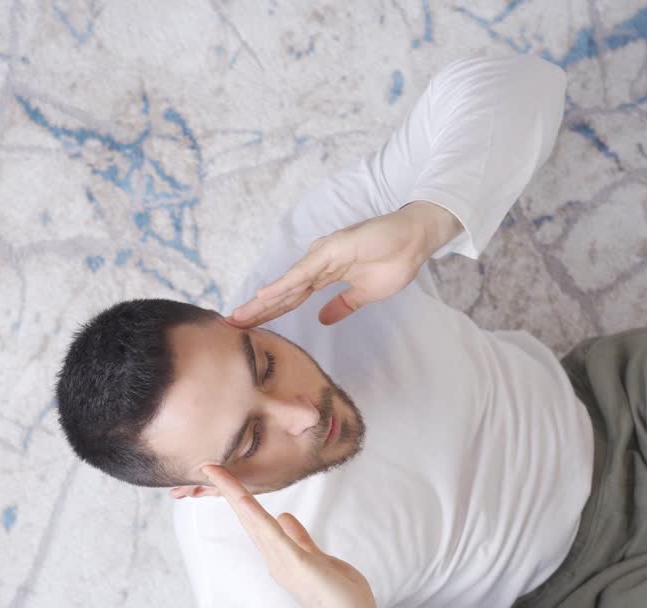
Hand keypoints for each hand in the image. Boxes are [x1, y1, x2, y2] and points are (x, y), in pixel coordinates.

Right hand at [201, 465, 392, 607]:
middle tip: (208, 466)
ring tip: (220, 475)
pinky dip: (259, 518)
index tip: (222, 473)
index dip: (238, 496)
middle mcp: (276, 559)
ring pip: (256, 524)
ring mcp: (284, 563)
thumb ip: (299, 538)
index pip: (255, 520)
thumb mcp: (318, 558)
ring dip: (237, 498)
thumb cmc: (341, 594)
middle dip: (228, 491)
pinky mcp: (299, 566)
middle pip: (248, 518)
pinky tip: (246, 503)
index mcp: (280, 554)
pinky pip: (276, 537)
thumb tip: (283, 516)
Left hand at [229, 201, 460, 326]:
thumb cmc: (393, 261)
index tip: (248, 328)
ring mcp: (323, 256)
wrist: (416, 240)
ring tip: (240, 315)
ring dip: (263, 300)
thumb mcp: (364, 294)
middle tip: (230, 325)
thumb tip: (322, 319)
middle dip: (257, 310)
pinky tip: (266, 295)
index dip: (269, 312)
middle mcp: (317, 265)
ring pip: (287, 283)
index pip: (290, 298)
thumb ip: (342, 305)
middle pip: (282, 292)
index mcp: (324, 276)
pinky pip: (304, 272)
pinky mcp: (332, 250)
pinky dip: (284, 284)